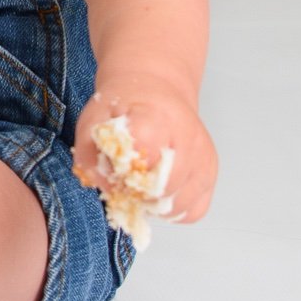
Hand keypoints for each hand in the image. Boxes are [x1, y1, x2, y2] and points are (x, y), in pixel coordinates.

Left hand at [73, 89, 217, 223]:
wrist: (156, 90)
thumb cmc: (126, 105)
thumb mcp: (94, 119)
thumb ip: (89, 154)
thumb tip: (105, 186)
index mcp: (156, 119)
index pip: (144, 162)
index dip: (123, 175)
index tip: (114, 169)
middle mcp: (188, 139)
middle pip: (162, 191)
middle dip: (138, 194)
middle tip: (126, 181)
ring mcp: (203, 158)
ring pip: (178, 207)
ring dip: (155, 204)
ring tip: (142, 184)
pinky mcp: (210, 173)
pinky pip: (193, 211)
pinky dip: (174, 209)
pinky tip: (160, 191)